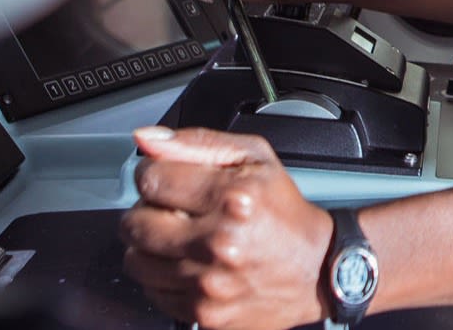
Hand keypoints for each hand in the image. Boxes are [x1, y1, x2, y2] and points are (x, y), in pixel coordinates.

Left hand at [121, 127, 333, 329]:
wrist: (317, 269)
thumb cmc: (285, 212)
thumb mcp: (256, 158)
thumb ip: (198, 143)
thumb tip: (146, 140)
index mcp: (233, 197)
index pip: (152, 179)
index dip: (152, 174)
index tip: (165, 179)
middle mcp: (219, 241)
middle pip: (135, 222)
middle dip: (148, 211)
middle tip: (175, 211)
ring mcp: (208, 282)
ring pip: (135, 259)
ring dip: (152, 246)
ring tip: (182, 238)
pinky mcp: (202, 313)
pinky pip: (151, 291)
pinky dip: (163, 276)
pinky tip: (190, 264)